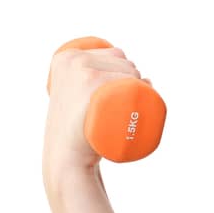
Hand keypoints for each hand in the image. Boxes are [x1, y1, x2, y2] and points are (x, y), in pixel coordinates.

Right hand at [42, 43, 145, 180]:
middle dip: (135, 79)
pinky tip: (141, 95)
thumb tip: (147, 80)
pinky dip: (141, 88)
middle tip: (126, 106)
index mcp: (66, 57)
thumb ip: (96, 86)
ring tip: (130, 107)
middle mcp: (72, 60)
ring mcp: (81, 71)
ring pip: (129, 69)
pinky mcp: (90, 84)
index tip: (121, 94)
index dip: (127, 72)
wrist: (68, 158)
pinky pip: (129, 79)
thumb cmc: (80, 132)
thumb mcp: (78, 101)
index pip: (113, 53)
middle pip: (123, 59)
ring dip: (141, 86)